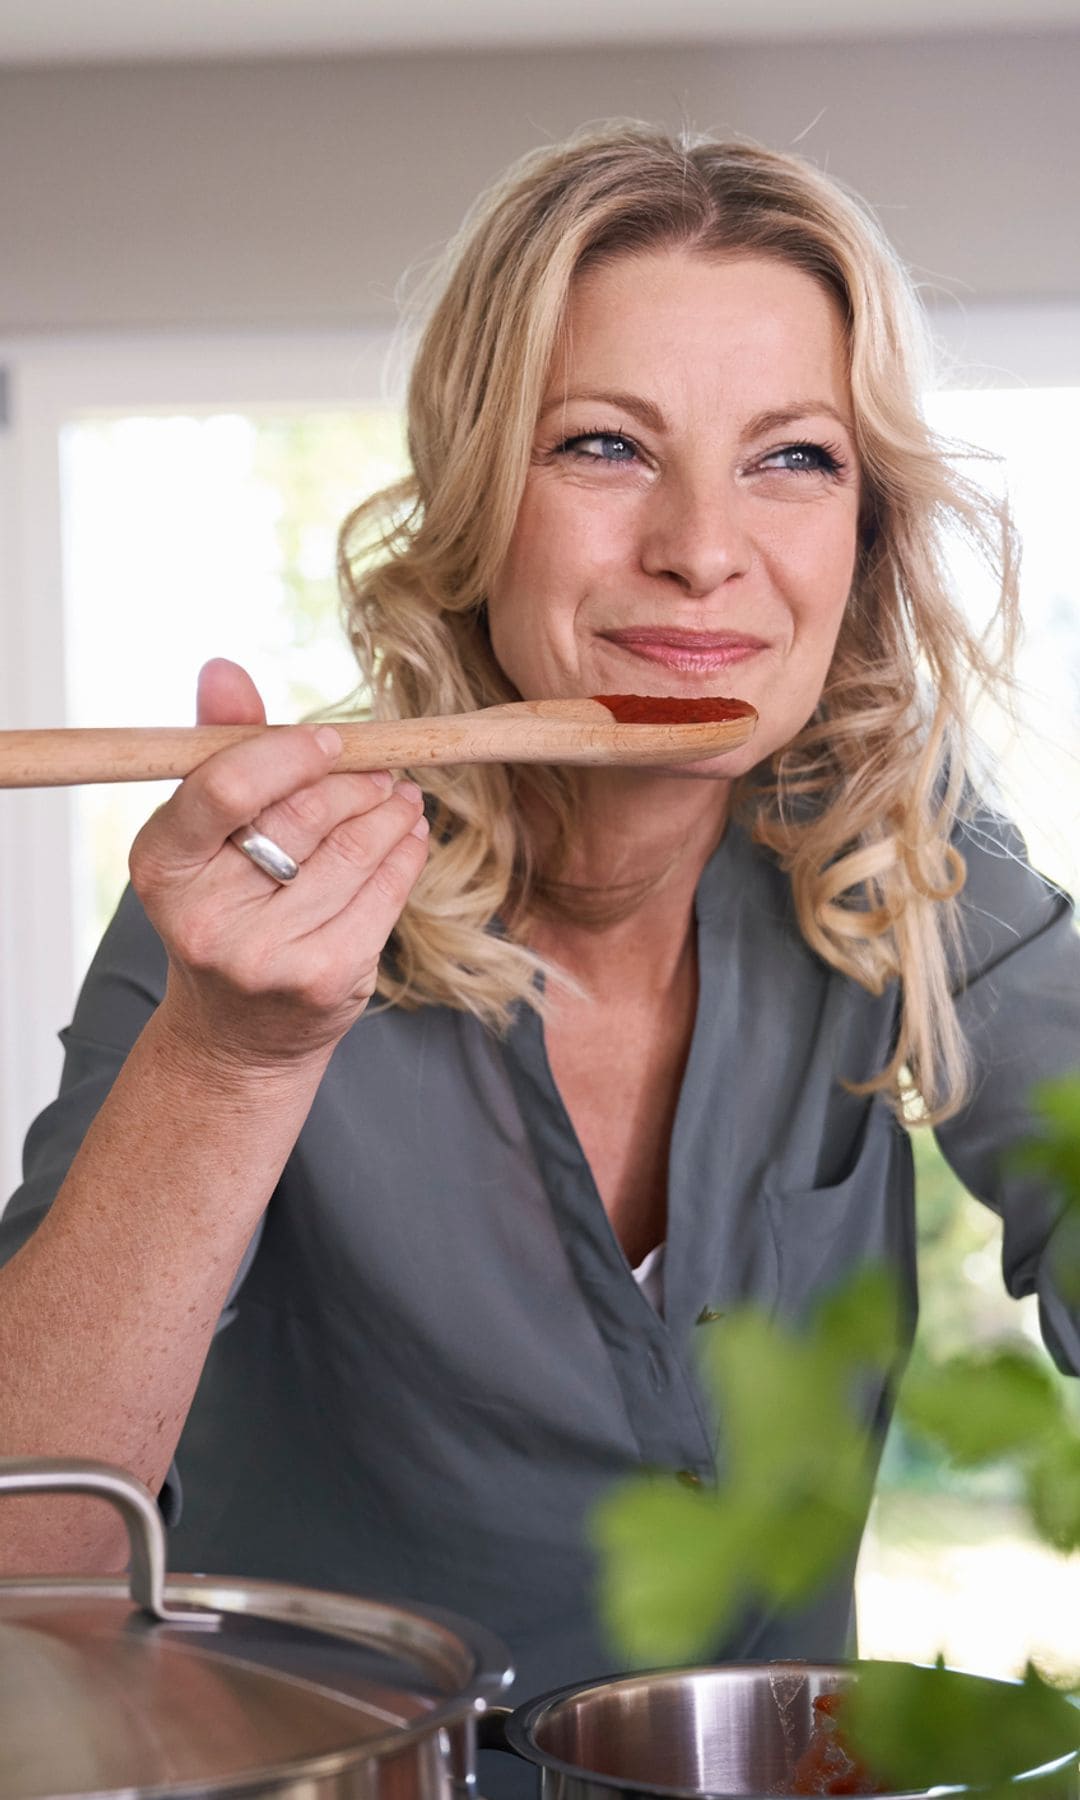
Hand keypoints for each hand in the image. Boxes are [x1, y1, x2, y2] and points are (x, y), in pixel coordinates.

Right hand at [129, 658, 429, 1072]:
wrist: (235, 1036)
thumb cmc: (223, 909)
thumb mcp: (202, 837)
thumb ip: (220, 751)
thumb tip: (222, 668)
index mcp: (160, 864)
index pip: (224, 789)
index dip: (288, 753)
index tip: (330, 739)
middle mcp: (203, 916)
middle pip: (303, 816)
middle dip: (354, 781)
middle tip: (380, 766)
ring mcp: (264, 955)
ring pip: (352, 853)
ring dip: (389, 811)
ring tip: (400, 794)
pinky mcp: (322, 980)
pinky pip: (383, 895)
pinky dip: (405, 854)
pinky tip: (409, 835)